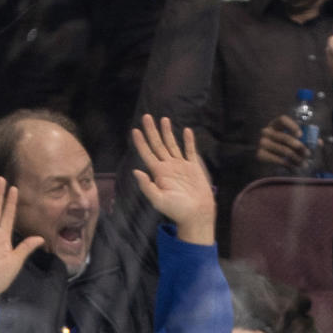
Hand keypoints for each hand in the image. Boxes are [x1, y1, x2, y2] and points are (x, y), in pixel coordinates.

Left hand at [132, 116, 215, 244]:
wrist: (197, 215)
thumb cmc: (178, 211)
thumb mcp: (159, 201)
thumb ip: (147, 187)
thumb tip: (136, 171)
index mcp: (159, 174)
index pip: (147, 154)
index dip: (140, 142)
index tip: (134, 130)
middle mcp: (168, 167)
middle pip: (158, 145)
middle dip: (151, 131)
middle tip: (146, 117)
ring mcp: (181, 166)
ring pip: (172, 145)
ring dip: (167, 132)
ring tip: (163, 119)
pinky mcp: (193, 168)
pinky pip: (190, 151)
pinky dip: (188, 141)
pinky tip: (186, 131)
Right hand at [256, 113, 309, 172]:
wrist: (266, 163)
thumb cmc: (281, 150)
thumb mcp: (291, 142)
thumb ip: (305, 140)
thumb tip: (319, 142)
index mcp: (275, 124)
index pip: (282, 119)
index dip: (292, 126)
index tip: (301, 135)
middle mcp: (267, 131)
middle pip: (285, 137)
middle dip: (299, 147)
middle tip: (308, 154)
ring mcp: (262, 143)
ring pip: (283, 150)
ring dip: (296, 158)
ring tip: (304, 164)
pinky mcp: (260, 155)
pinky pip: (278, 160)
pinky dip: (289, 165)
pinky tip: (295, 168)